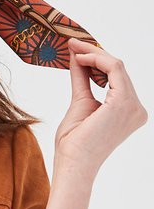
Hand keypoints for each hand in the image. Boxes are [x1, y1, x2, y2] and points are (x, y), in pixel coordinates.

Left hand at [53, 39, 147, 174]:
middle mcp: (136, 109)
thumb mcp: (79, 103)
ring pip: (116, 66)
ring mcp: (133, 106)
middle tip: (72, 43)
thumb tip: (77, 56)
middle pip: (117, 70)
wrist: (72, 164)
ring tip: (73, 48)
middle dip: (94, 53)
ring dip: (93, 54)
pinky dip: (96, 60)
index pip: (116, 77)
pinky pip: (113, 69)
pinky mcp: (124, 102)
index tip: (76, 49)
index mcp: (128, 111)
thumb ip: (82, 79)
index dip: (97, 60)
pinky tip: (79, 58)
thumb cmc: (73, 145)